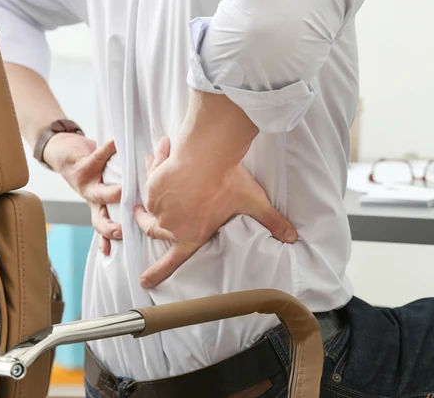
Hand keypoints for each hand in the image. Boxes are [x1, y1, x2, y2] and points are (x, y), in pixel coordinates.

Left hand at [44, 133, 121, 254]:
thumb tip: (156, 197)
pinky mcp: (82, 165)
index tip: (125, 244)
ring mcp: (86, 184)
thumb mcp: (102, 186)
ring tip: (125, 191)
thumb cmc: (90, 170)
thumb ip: (122, 194)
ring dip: (112, 194)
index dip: (110, 239)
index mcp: (98, 206)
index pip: (104, 228)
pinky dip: (110, 149)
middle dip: (110, 228)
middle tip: (123, 231)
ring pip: (99, 194)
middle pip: (99, 219)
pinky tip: (118, 142)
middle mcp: (91, 199)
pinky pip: (98, 157)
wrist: (61, 151)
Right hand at [133, 137, 296, 287]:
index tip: (144, 281)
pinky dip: (157, 165)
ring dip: (154, 187)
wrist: (206, 159)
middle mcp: (171, 223)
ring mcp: (159, 204)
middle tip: (140, 216)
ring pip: (150, 200)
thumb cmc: (228, 183)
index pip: (173, 260)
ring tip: (160, 169)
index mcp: (191, 235)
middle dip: (144, 222)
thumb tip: (292, 237)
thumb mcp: (253, 204)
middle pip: (152, 229)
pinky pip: (152, 174)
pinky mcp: (153, 184)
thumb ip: (271, 221)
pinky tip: (164, 151)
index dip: (158, 272)